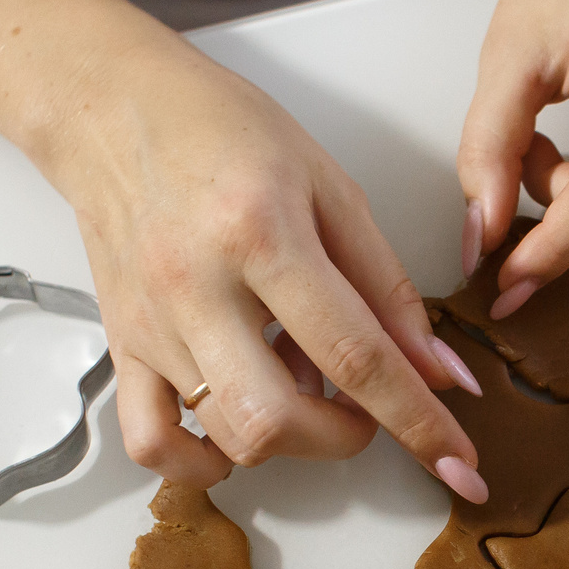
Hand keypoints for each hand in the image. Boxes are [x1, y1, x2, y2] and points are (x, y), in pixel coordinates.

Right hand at [43, 35, 487, 496]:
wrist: (110, 106)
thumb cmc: (222, 131)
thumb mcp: (328, 186)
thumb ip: (387, 286)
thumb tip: (438, 372)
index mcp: (261, 236)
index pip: (353, 353)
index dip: (416, 419)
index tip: (457, 462)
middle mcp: (197, 289)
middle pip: (278, 419)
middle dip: (344, 436)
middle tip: (364, 405)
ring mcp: (151, 325)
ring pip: (227, 437)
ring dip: (289, 438)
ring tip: (301, 384)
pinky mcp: (120, 345)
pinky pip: (151, 443)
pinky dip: (201, 462)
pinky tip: (236, 429)